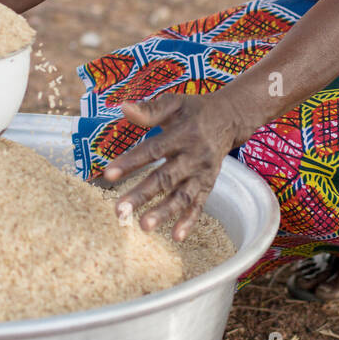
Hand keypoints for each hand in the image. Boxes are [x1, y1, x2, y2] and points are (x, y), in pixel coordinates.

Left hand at [103, 91, 238, 240]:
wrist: (230, 118)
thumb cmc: (195, 110)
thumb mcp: (175, 103)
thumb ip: (150, 109)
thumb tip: (122, 107)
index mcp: (183, 134)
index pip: (153, 150)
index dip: (131, 162)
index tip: (108, 175)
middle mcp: (194, 156)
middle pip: (165, 178)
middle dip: (142, 195)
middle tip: (120, 211)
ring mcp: (203, 172)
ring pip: (182, 195)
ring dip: (164, 212)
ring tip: (144, 226)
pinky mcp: (209, 184)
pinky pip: (199, 204)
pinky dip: (189, 221)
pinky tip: (176, 236)